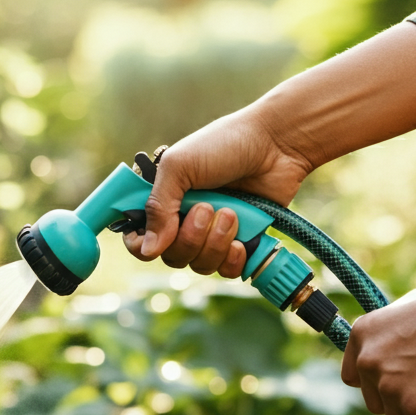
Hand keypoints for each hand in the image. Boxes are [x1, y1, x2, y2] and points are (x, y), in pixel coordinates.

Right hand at [122, 105, 312, 276]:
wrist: (277, 143)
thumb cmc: (225, 144)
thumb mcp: (180, 166)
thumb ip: (158, 207)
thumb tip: (148, 250)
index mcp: (163, 200)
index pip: (138, 238)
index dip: (141, 245)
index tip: (155, 239)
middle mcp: (182, 221)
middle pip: (171, 256)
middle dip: (190, 237)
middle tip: (208, 207)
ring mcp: (210, 234)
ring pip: (199, 265)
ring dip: (214, 242)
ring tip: (231, 213)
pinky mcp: (238, 242)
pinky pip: (225, 271)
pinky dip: (232, 259)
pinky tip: (241, 240)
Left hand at [341, 269, 415, 414]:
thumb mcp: (398, 318)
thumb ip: (386, 345)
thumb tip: (388, 374)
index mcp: (359, 339)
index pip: (354, 380)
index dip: (375, 386)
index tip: (394, 387)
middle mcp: (368, 364)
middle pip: (378, 406)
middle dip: (400, 404)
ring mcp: (391, 387)